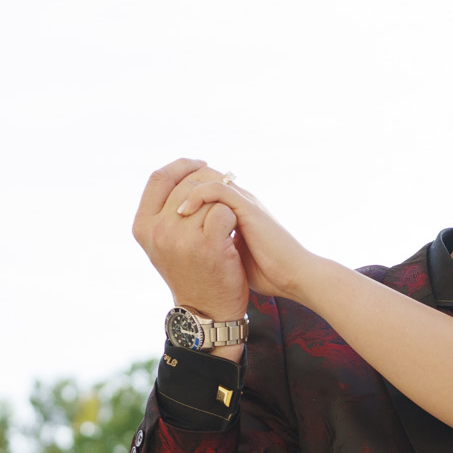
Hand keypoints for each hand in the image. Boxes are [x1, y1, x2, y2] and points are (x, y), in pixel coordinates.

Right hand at [134, 159, 248, 319]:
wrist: (207, 310)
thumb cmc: (191, 274)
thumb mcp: (164, 244)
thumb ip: (165, 214)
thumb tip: (180, 177)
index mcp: (143, 226)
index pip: (158, 178)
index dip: (181, 166)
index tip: (201, 165)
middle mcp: (158, 230)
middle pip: (187, 184)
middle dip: (210, 184)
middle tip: (226, 192)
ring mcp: (181, 236)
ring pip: (208, 197)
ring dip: (223, 204)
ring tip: (228, 220)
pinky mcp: (207, 243)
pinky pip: (223, 210)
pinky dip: (233, 217)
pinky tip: (234, 231)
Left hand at [157, 167, 317, 302]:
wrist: (293, 277)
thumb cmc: (267, 273)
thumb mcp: (229, 256)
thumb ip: (212, 245)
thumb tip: (189, 251)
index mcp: (234, 208)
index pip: (201, 183)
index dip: (179, 189)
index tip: (163, 210)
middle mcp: (238, 199)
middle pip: (199, 174)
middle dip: (174, 185)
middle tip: (159, 206)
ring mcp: (244, 200)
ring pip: (205, 177)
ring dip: (182, 189)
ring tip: (170, 211)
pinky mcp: (248, 208)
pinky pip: (217, 189)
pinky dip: (197, 197)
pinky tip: (183, 213)